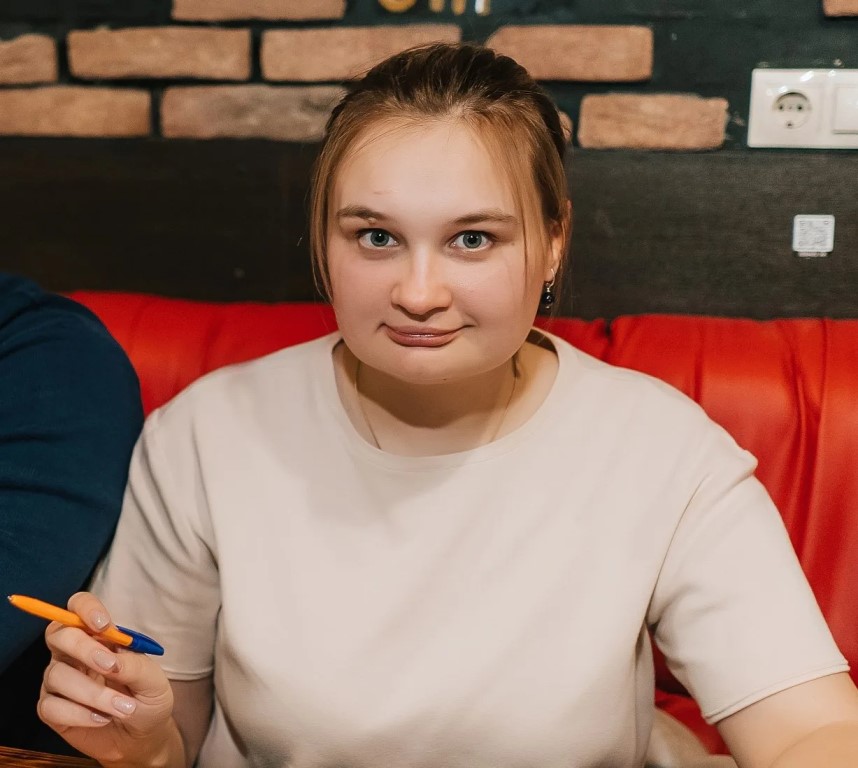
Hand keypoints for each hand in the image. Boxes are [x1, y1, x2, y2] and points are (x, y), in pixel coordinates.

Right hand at [39, 592, 178, 766]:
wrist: (142, 736)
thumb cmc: (148, 700)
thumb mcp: (154, 681)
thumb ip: (135, 665)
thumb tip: (113, 659)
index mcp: (99, 637)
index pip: (79, 607)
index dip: (86, 609)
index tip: (103, 625)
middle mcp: (73, 653)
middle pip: (59, 635)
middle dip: (84, 649)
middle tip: (110, 667)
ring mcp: (59, 680)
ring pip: (57, 674)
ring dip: (92, 693)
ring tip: (121, 707)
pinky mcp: (51, 708)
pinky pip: (51, 706)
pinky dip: (79, 714)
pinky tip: (101, 719)